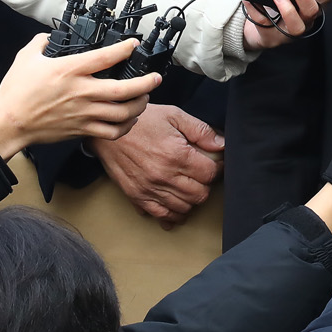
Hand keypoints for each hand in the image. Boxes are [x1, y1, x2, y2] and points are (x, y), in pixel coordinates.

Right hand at [0, 34, 158, 159]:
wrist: (8, 123)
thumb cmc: (16, 92)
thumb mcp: (26, 57)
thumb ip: (41, 42)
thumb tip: (50, 37)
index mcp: (69, 70)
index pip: (105, 57)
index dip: (125, 49)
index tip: (135, 45)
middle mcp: (81, 92)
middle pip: (124, 90)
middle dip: (146, 83)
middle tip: (156, 78)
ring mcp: (83, 113)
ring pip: (122, 113)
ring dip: (139, 105)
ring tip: (145, 98)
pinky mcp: (81, 129)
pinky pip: (111, 132)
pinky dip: (125, 127)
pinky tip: (128, 120)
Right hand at [94, 101, 225, 226]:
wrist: (108, 132)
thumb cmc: (142, 121)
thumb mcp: (174, 115)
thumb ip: (201, 130)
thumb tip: (222, 144)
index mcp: (177, 155)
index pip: (210, 174)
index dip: (217, 169)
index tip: (215, 164)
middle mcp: (164, 176)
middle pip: (199, 194)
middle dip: (206, 185)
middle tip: (202, 175)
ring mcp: (150, 189)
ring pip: (183, 208)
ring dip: (191, 199)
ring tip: (189, 187)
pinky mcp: (137, 197)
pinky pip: (161, 215)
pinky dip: (172, 214)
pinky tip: (175, 205)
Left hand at [243, 0, 331, 50]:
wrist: (266, 30)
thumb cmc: (284, 5)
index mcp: (316, 0)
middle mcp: (307, 15)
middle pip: (313, 8)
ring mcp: (292, 27)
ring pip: (297, 24)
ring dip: (286, 7)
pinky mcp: (274, 35)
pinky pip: (266, 25)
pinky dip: (256, 10)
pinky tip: (250, 0)